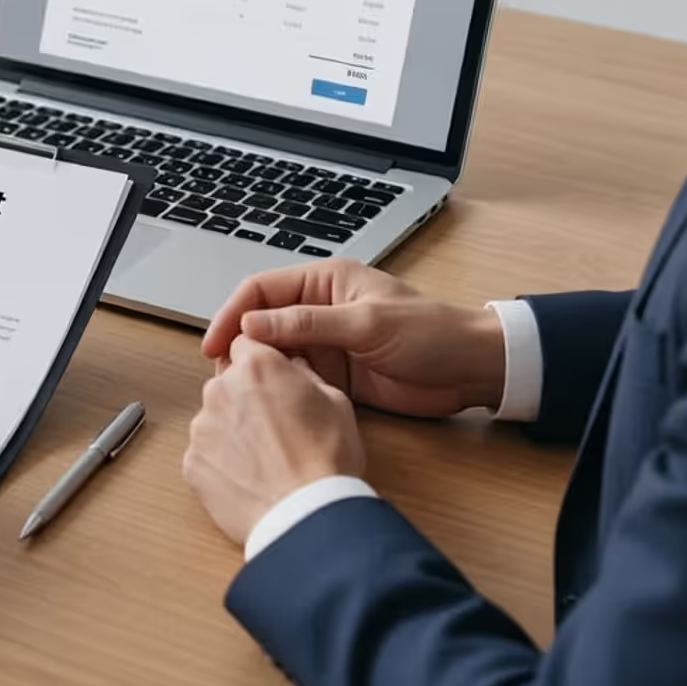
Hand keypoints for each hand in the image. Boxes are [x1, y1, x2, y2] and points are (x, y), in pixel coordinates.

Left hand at [183, 336, 365, 543]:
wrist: (305, 516)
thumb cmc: (326, 461)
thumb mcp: (336, 402)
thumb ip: (306, 375)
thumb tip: (293, 368)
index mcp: (257, 366)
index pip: (244, 343)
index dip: (259, 360)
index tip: (269, 377)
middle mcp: (221, 389)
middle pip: (227, 382)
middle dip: (246, 397)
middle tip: (275, 426)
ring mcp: (202, 427)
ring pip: (214, 418)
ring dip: (232, 430)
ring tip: (266, 458)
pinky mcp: (192, 462)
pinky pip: (205, 453)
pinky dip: (222, 462)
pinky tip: (250, 477)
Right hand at [200, 259, 506, 418]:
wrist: (473, 370)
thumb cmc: (431, 334)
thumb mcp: (368, 324)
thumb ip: (308, 324)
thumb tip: (251, 325)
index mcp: (326, 281)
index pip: (262, 290)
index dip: (231, 313)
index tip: (213, 343)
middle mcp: (319, 308)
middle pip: (261, 322)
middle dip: (238, 345)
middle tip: (222, 375)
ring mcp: (326, 343)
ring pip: (273, 353)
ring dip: (256, 370)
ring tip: (242, 393)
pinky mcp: (333, 375)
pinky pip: (294, 378)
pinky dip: (279, 389)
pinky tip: (270, 404)